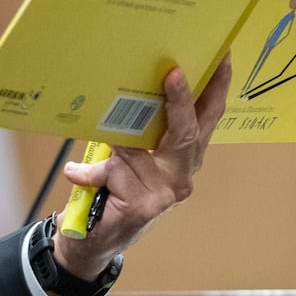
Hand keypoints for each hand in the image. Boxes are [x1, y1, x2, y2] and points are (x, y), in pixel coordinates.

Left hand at [53, 54, 229, 282]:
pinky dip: (90, 171)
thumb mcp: (128, 155)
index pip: (209, 117)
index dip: (217, 87)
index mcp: (186, 157)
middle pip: (188, 132)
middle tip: (174, 72)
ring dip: (118, 141)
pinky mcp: (141, 206)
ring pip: (140, 149)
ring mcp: (164, 193)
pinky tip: (74, 171)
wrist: (95, 239)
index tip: (221, 56)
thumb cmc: (114, 190)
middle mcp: (182, 175)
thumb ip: (135, 131)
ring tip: (101, 131)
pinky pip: (111, 174)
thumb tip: (125, 86)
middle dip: (180, 101)